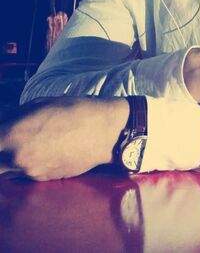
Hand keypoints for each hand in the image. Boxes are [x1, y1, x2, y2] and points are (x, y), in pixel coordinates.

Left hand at [0, 97, 128, 180]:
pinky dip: (26, 165)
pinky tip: (41, 150)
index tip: (3, 132)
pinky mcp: (44, 181)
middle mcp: (17, 159)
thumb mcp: (39, 104)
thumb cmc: (74, 110)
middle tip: (10, 140)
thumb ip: (14, 117)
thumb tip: (3, 125)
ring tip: (27, 143)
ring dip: (8, 160)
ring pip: (6, 171)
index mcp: (13, 136)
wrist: (105, 132)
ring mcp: (30, 173)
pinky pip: (25, 174)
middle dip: (1, 151)